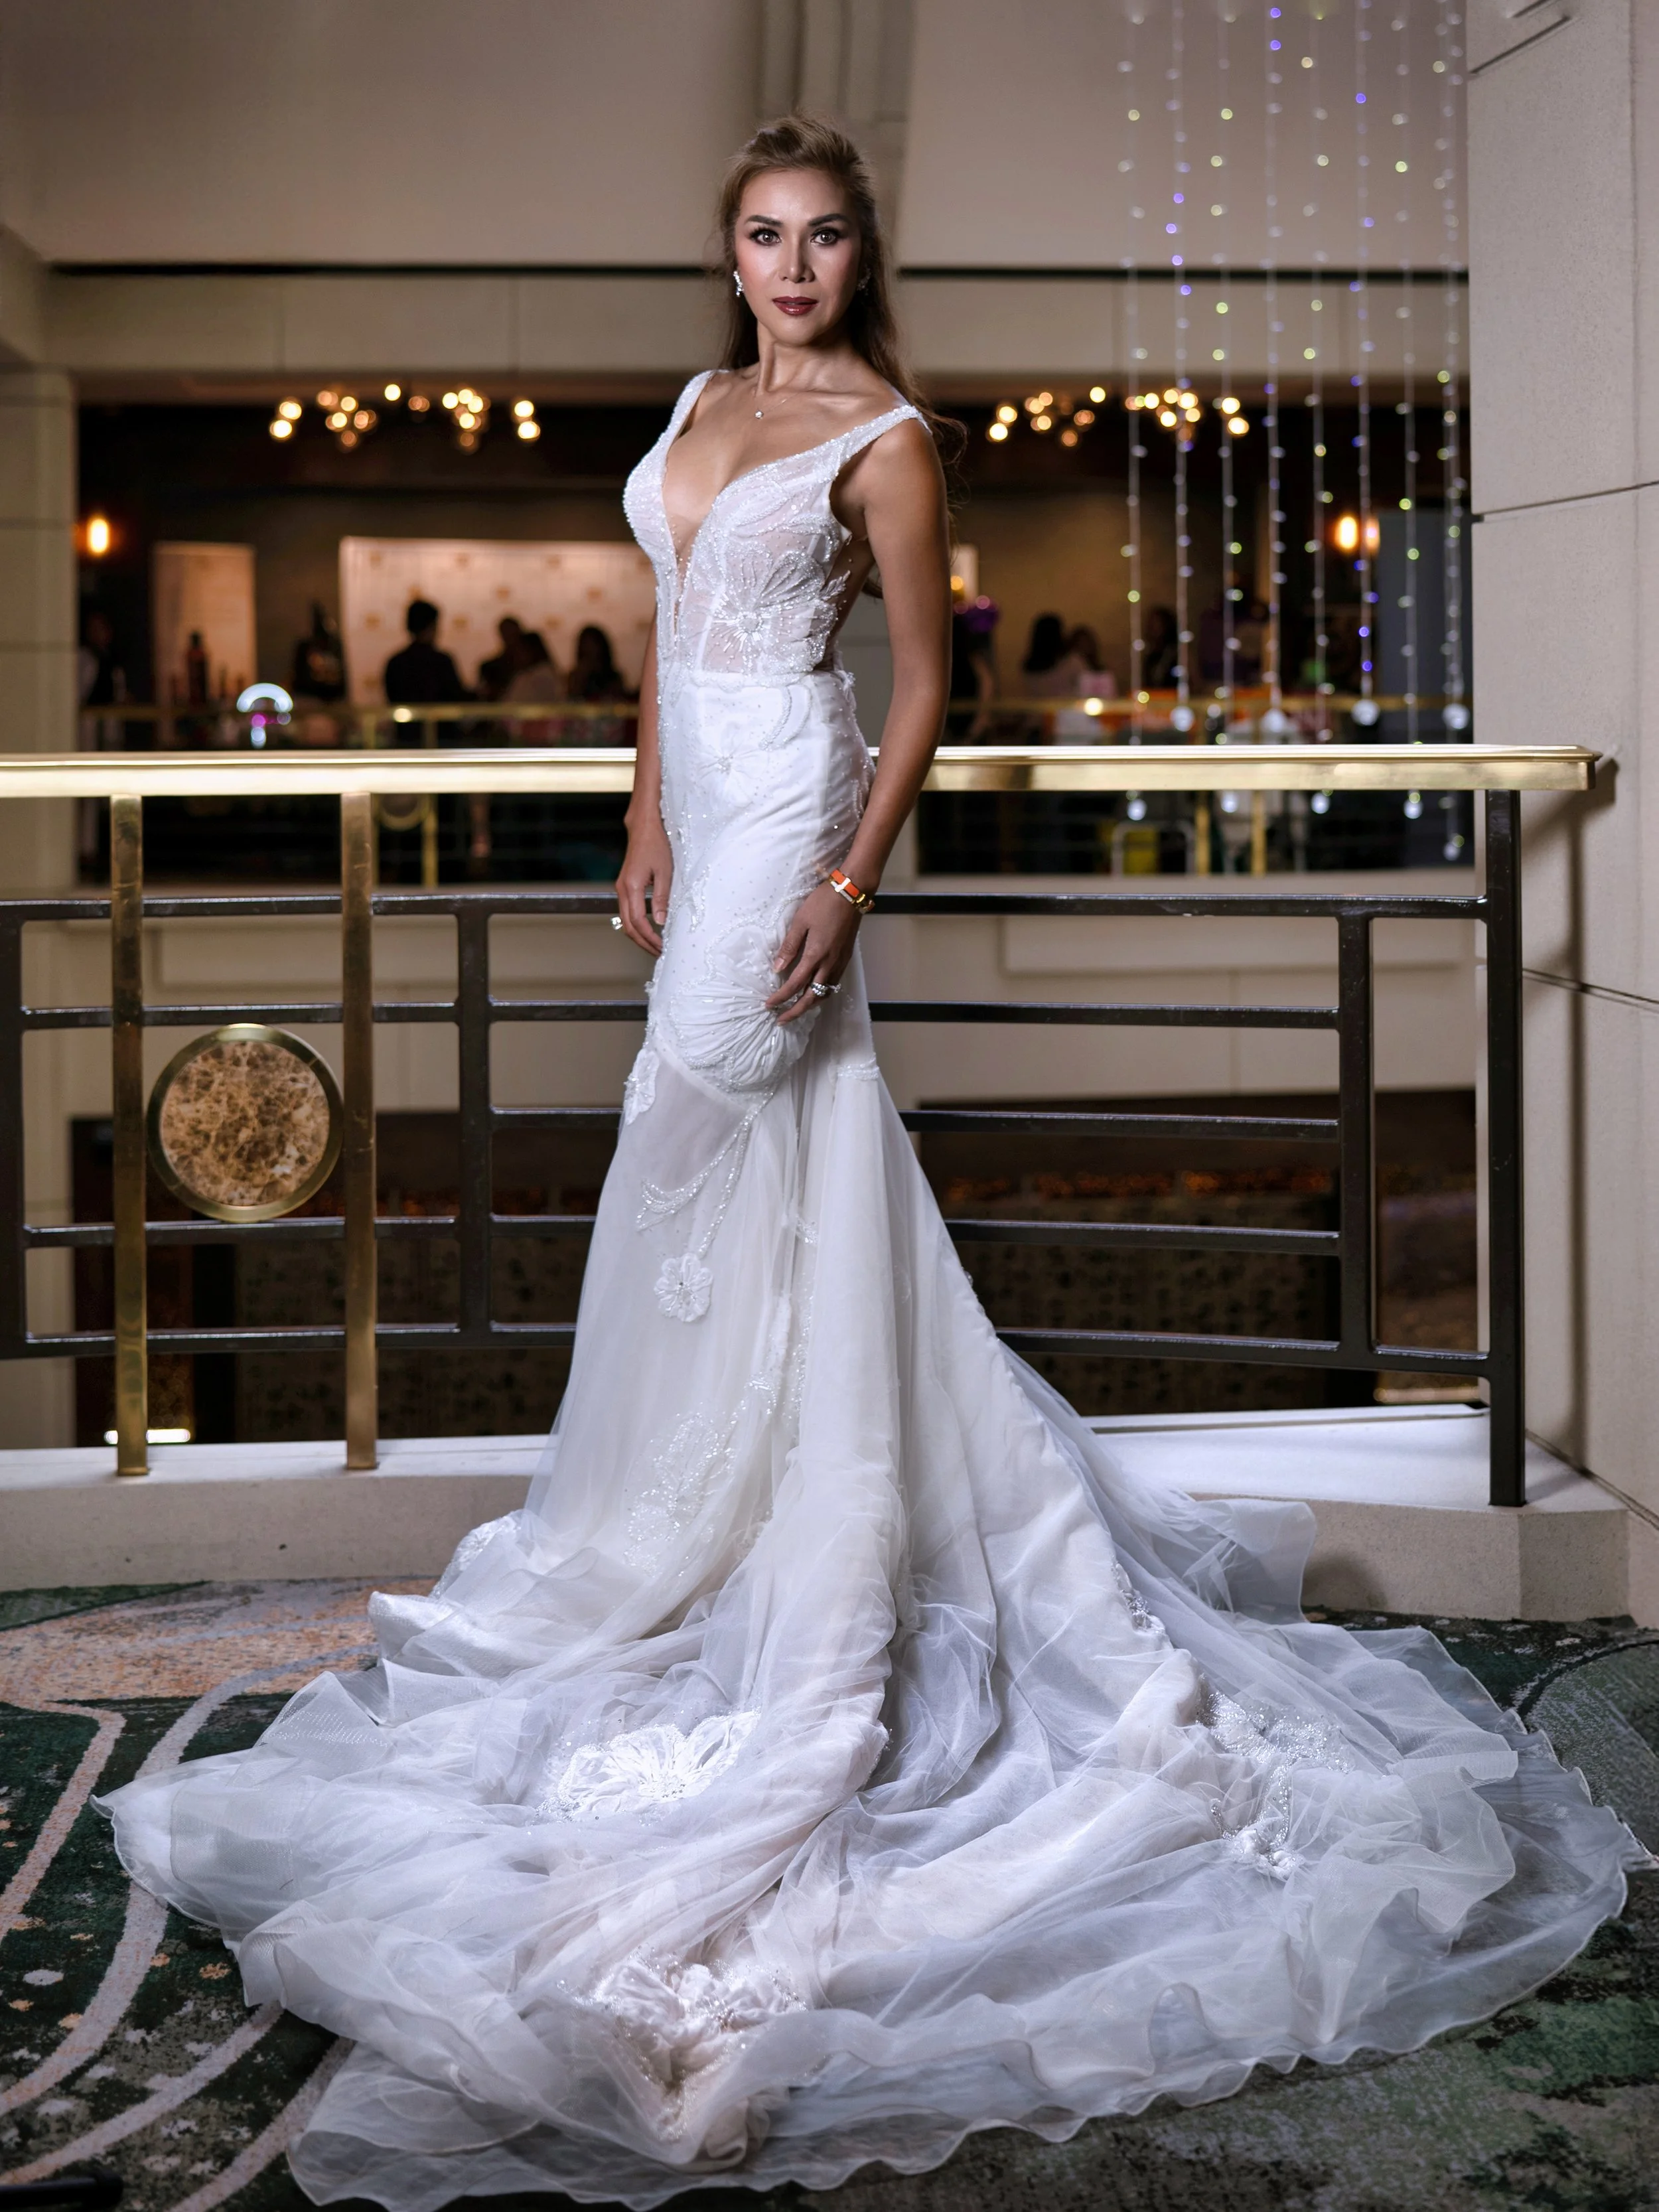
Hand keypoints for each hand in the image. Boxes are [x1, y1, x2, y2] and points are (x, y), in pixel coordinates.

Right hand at [616, 814, 672, 954]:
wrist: (644, 827)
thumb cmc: (657, 844)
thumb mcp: (665, 871)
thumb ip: (662, 897)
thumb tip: (661, 921)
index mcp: (631, 887)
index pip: (638, 922)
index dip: (650, 938)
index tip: (662, 947)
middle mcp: (622, 889)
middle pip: (628, 926)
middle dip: (643, 942)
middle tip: (658, 953)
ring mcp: (621, 887)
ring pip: (626, 920)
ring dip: (639, 935)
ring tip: (655, 945)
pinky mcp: (625, 885)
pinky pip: (627, 911)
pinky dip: (637, 924)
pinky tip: (650, 928)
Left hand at [766, 881, 862, 1023]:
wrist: (851, 894)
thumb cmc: (823, 903)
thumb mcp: (800, 921)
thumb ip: (789, 946)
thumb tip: (777, 968)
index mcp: (815, 955)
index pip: (794, 984)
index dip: (781, 997)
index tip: (769, 1005)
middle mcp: (829, 964)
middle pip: (812, 997)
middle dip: (796, 1011)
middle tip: (782, 1020)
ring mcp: (839, 962)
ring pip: (825, 993)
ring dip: (810, 1005)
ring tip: (797, 1010)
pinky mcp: (845, 958)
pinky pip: (833, 984)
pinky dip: (822, 994)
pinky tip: (814, 992)